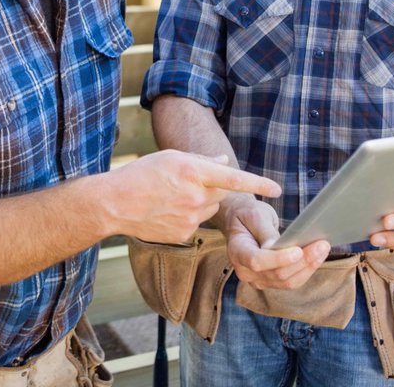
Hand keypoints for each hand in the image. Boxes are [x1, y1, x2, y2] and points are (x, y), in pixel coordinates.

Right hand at [108, 150, 280, 243]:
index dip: (258, 183)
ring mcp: (191, 218)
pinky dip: (187, 218)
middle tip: (186, 184)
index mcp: (193, 172)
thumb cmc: (141, 174)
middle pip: (221, 193)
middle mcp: (196, 196)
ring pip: (209, 209)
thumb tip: (224, 162)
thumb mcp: (171, 157)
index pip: (234, 178)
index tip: (278, 189)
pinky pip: (196, 224)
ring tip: (171, 198)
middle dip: (212, 188)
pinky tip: (166, 212)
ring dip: (199, 203)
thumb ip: (202, 161)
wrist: (115, 204)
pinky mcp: (185, 235)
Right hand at [221, 195, 329, 290]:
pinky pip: (290, 282)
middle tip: (322, 244)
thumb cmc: (247, 215)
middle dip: (302, 261)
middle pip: (276, 274)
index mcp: (236, 251)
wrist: (241, 221)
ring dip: (308, 267)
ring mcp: (257, 280)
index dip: (278, 259)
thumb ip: (265, 232)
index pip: (257, 261)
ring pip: (287, 282)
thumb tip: (277, 247)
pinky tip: (317, 256)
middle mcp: (245, 271)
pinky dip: (306, 270)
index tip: (298, 250)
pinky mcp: (270, 282)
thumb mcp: (255, 215)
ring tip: (323, 249)